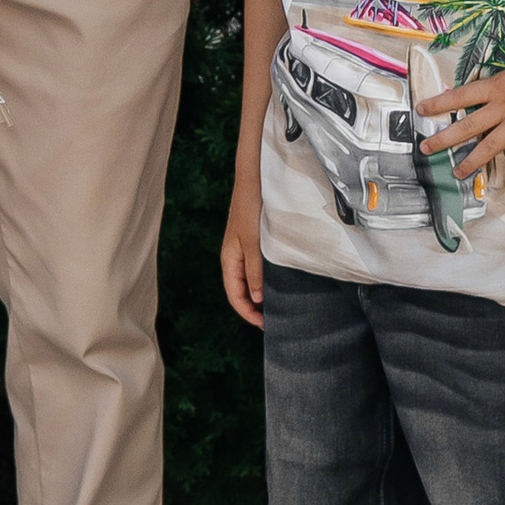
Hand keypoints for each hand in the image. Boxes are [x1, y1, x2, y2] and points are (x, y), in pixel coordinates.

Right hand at [220, 191, 265, 325]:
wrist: (253, 178)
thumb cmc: (250, 207)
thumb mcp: (253, 241)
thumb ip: (255, 270)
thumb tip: (257, 299)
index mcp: (229, 259)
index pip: (235, 295)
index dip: (247, 313)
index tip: (264, 325)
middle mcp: (234, 257)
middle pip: (240, 291)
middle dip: (253, 309)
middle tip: (272, 322)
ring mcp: (243, 250)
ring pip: (248, 281)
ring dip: (258, 296)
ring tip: (275, 308)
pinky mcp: (253, 243)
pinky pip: (254, 269)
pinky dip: (262, 281)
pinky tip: (275, 284)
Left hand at [415, 25, 504, 188]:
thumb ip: (504, 85)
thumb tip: (495, 93)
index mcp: (496, 85)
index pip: (459, 96)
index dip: (438, 104)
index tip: (420, 110)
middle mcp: (502, 105)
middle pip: (466, 126)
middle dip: (443, 139)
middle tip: (426, 148)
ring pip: (489, 146)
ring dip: (471, 161)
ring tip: (457, 172)